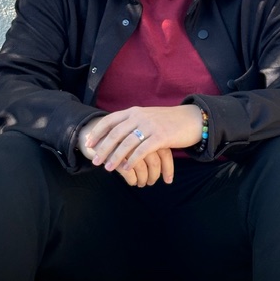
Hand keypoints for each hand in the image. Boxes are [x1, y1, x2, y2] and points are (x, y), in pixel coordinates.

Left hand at [82, 105, 201, 176]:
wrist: (191, 119)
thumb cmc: (168, 121)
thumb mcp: (147, 117)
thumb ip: (132, 122)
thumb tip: (115, 133)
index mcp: (134, 111)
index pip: (110, 120)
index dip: (97, 132)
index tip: (88, 144)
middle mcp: (139, 116)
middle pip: (115, 133)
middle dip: (103, 148)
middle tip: (95, 161)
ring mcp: (150, 125)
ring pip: (126, 143)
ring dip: (115, 157)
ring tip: (108, 169)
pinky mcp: (160, 136)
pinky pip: (142, 150)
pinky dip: (132, 160)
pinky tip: (127, 169)